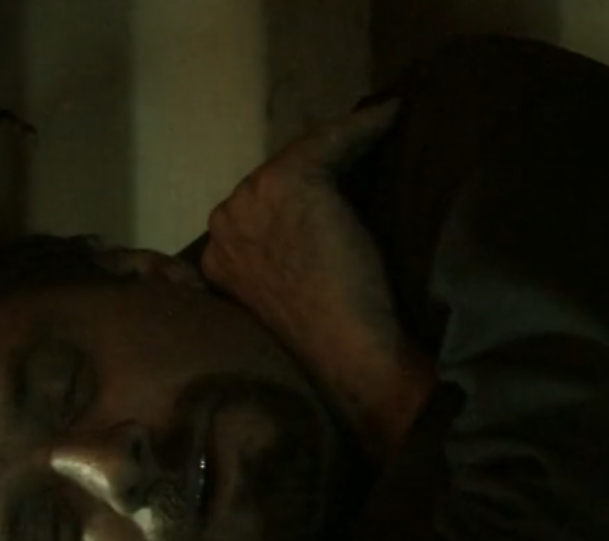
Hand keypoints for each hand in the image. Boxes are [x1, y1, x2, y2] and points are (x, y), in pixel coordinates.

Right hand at [203, 101, 434, 457]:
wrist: (346, 355)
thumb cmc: (328, 344)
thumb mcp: (287, 300)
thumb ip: (279, 263)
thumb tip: (310, 232)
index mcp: (217, 258)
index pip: (257, 206)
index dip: (296, 193)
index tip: (333, 180)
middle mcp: (224, 223)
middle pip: (274, 177)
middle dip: (314, 166)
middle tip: (358, 149)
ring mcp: (253, 200)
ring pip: (303, 156)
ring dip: (341, 143)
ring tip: (377, 130)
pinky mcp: (291, 183)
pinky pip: (332, 140)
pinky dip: (364, 126)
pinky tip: (391, 116)